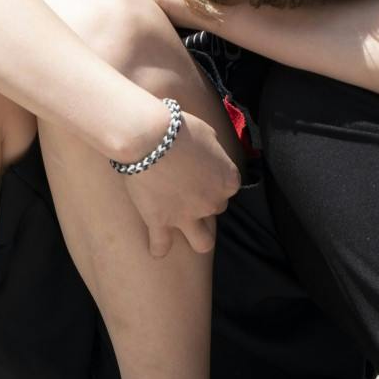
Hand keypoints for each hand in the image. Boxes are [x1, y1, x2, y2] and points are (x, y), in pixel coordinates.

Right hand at [115, 99, 240, 256]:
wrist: (149, 137)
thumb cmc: (180, 128)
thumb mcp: (209, 133)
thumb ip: (215, 152)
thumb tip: (211, 156)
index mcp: (228, 180)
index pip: (229, 188)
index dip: (214, 181)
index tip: (201, 173)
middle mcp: (212, 202)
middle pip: (215, 209)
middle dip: (204, 201)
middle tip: (186, 189)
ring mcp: (187, 216)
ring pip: (203, 243)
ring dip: (197, 237)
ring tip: (187, 232)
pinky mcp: (161, 222)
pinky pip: (162, 245)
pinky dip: (159, 248)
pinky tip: (157, 250)